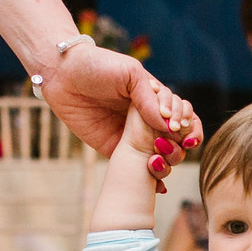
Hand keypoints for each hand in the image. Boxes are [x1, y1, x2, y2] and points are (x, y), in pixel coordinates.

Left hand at [41, 43, 200, 186]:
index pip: (185, 115)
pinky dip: (152, 179)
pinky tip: (158, 184)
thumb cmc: (98, 66)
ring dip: (168, 162)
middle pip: (179, 138)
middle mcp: (149, 118)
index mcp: (156, 99)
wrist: (63, 75)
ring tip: (157, 161)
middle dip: (180, 144)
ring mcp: (134, 135)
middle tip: (164, 142)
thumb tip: (170, 125)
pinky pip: (137, 166)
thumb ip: (150, 99)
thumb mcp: (130, 74)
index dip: (188, 123)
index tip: (176, 127)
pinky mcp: (116, 149)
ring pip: (163, 155)